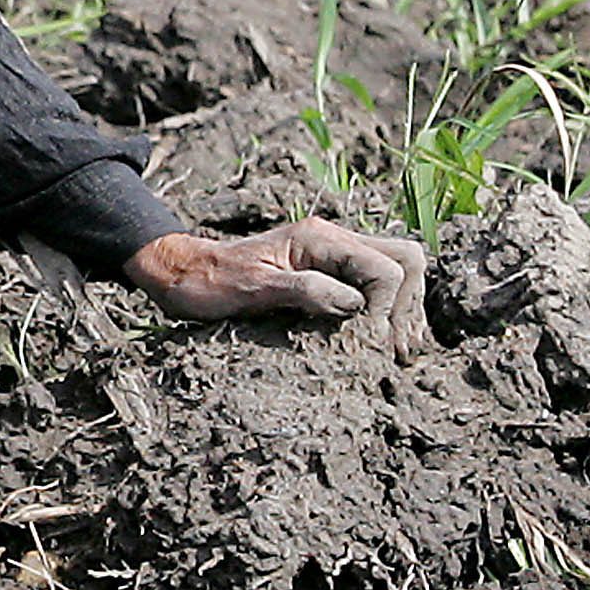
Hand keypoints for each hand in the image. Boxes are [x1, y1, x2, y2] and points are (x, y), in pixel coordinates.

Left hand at [123, 219, 430, 360]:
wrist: (181, 274)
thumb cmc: (209, 282)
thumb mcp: (252, 288)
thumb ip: (305, 290)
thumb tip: (356, 306)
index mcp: (318, 238)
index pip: (387, 267)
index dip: (389, 307)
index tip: (373, 341)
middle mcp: (332, 241)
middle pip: (404, 259)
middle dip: (408, 303)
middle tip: (396, 348)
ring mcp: (332, 257)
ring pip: (395, 271)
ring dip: (402, 309)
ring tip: (395, 350)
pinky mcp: (327, 275)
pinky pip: (373, 286)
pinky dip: (384, 312)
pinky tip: (377, 341)